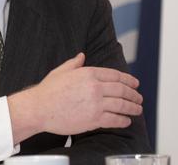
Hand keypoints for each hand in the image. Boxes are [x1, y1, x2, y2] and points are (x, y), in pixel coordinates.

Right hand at [8, 53, 142, 142]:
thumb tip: (82, 56)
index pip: (116, 75)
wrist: (39, 109)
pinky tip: (126, 121)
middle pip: (122, 90)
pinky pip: (114, 120)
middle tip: (139, 98)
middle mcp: (95, 87)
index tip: (135, 84)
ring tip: (137, 109)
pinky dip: (123, 120)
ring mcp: (96, 104)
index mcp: (89, 73)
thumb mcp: (61, 71)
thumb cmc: (48, 91)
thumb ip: (74, 63)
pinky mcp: (94, 119)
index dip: (128, 80)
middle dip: (134, 94)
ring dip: (133, 107)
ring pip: (122, 105)